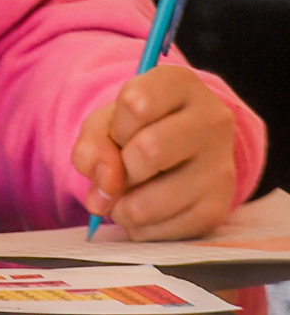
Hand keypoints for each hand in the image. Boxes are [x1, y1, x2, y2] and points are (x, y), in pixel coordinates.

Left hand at [73, 65, 240, 238]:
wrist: (181, 150)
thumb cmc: (138, 127)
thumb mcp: (108, 121)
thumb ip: (93, 144)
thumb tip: (105, 184)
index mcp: (181, 85)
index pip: (136, 102)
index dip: (116, 126)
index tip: (122, 132)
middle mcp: (212, 121)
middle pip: (148, 151)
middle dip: (119, 168)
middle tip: (121, 169)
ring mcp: (221, 166)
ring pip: (152, 200)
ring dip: (123, 207)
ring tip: (125, 197)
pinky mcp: (218, 207)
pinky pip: (164, 230)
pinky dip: (141, 228)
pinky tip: (145, 211)